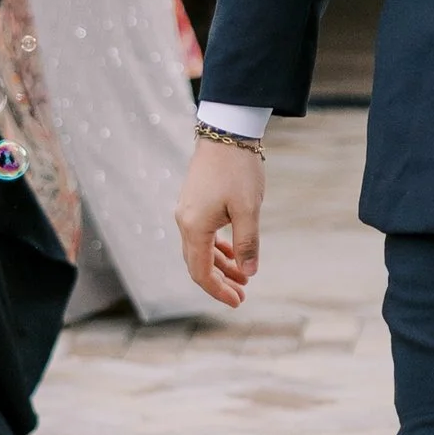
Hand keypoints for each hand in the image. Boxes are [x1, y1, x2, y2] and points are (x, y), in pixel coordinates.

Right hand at [177, 138, 262, 308]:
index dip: (218, 290)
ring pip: (200, 249)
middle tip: (242, 295)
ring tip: (243, 277)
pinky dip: (217, 248)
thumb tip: (249, 273)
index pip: (200, 272)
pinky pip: (202, 234)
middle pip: (197, 264)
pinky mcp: (194, 202)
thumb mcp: (248, 209)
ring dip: (220, 265)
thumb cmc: (238, 169)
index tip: (238, 301)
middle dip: (219, 282)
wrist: (226, 132)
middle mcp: (184, 222)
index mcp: (194, 227)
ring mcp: (187, 212)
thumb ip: (247, 243)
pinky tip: (234, 253)